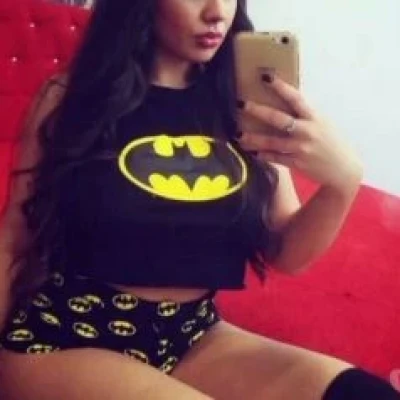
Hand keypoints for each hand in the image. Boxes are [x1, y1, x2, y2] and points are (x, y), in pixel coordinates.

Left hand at [235, 73, 363, 190]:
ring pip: (272, 141)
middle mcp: (307, 131)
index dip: (280, 87)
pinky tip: (252, 152)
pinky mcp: (297, 163)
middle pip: (278, 118)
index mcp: (314, 117)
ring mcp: (301, 148)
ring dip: (253, 138)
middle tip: (241, 104)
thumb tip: (284, 105)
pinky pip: (275, 158)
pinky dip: (263, 155)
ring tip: (238, 135)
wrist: (344, 170)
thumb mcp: (322, 125)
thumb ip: (305, 116)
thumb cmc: (332, 144)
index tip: (265, 76)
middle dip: (258, 111)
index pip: (295, 98)